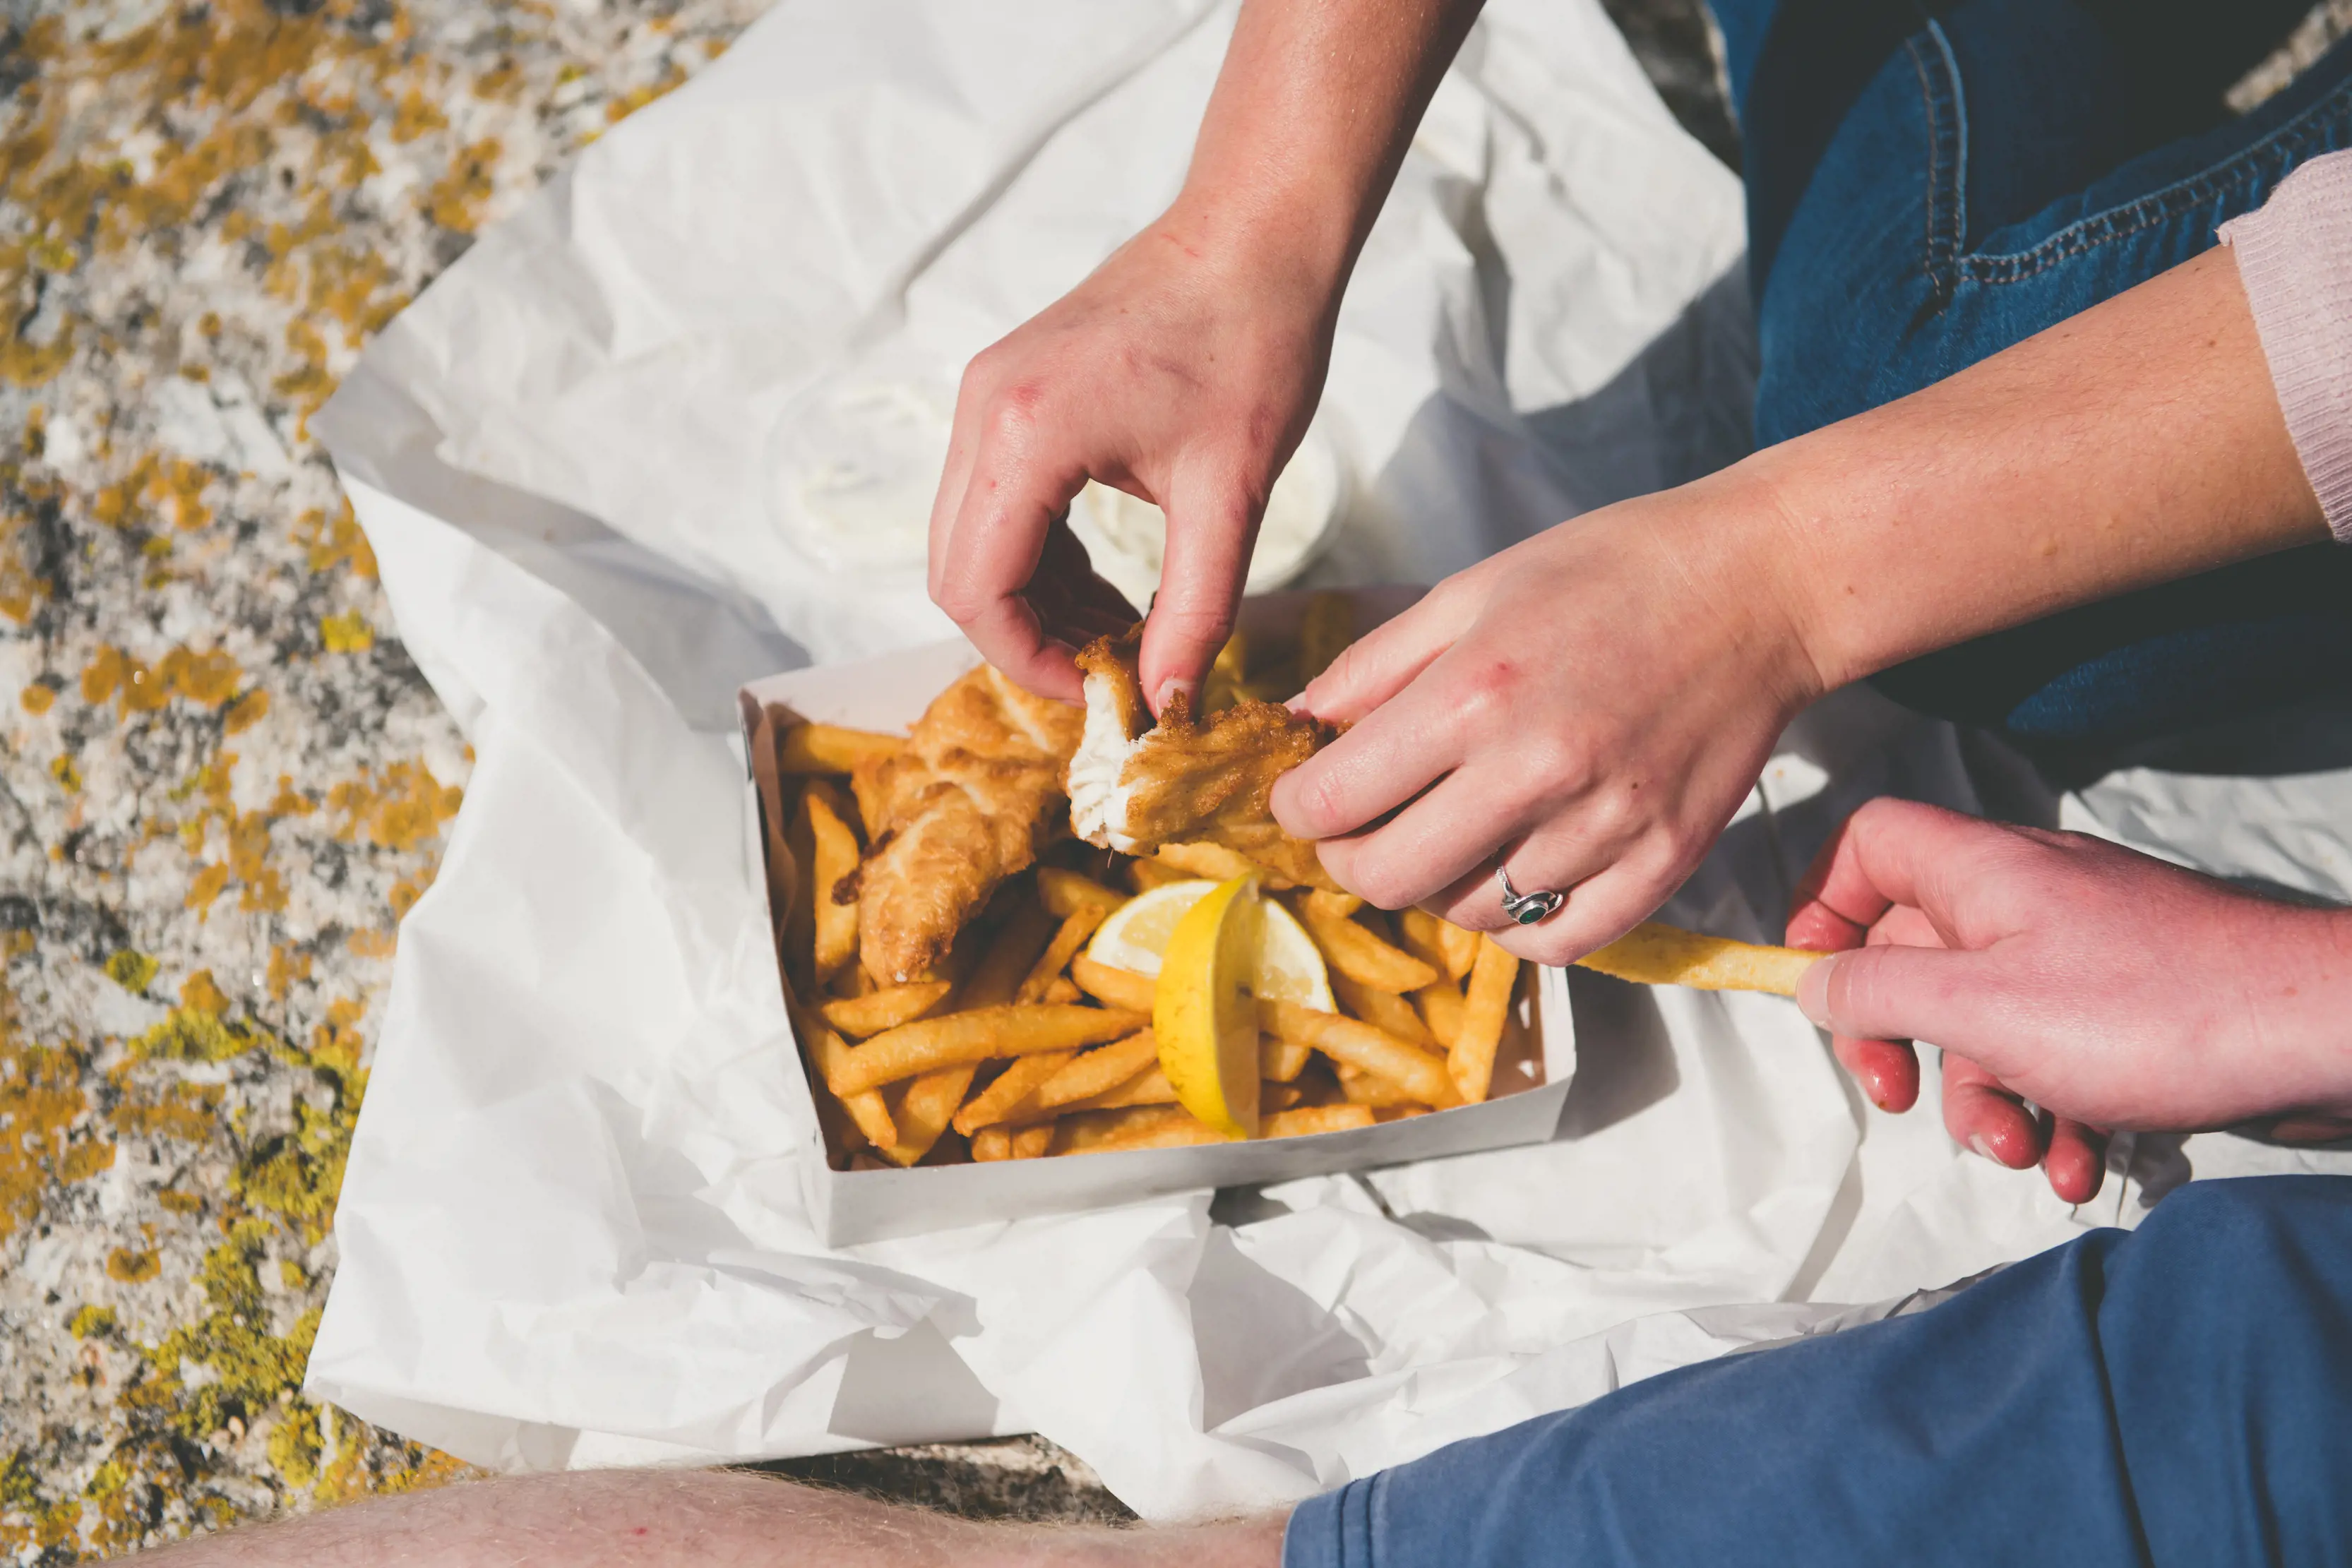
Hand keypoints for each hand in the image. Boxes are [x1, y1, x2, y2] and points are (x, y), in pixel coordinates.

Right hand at [927, 216, 1334, 705]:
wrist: (1255, 237)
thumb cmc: (1252, 345)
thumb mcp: (1231, 497)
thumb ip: (1193, 612)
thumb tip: (1167, 705)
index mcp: (1025, 434)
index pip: (976, 589)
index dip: (1026, 660)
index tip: (1096, 692)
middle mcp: (984, 411)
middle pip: (959, 570)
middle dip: (1026, 637)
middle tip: (1110, 671)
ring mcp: (989, 396)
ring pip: (973, 539)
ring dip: (1035, 600)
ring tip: (1121, 631)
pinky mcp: (1010, 393)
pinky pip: (997, 502)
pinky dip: (1042, 555)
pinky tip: (1109, 582)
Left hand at [1268, 477, 1825, 961]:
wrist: (1757, 588)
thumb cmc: (1612, 573)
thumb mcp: (1470, 590)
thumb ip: (1371, 666)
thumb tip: (1295, 726)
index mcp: (1475, 692)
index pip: (1333, 803)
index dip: (1297, 809)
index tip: (1304, 797)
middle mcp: (1537, 770)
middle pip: (1388, 879)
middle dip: (1351, 859)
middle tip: (1362, 829)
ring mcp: (1606, 827)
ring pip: (1468, 914)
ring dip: (1441, 883)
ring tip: (1457, 828)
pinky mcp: (1662, 864)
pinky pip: (1556, 944)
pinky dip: (1518, 923)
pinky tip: (1516, 869)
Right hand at [1787, 799, 2351, 1202]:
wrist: (2323, 1034)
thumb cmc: (2151, 1012)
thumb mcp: (1983, 1008)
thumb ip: (1881, 993)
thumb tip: (1814, 986)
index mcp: (1981, 873)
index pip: (1869, 845)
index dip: (1825, 905)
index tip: (1818, 987)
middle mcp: (2026, 900)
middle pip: (1914, 952)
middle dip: (1902, 1040)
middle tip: (1901, 1096)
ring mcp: (2081, 953)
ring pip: (1985, 1021)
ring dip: (1985, 1099)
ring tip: (2023, 1151)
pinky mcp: (2129, 1007)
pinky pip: (2055, 1055)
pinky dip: (2053, 1112)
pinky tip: (2079, 1163)